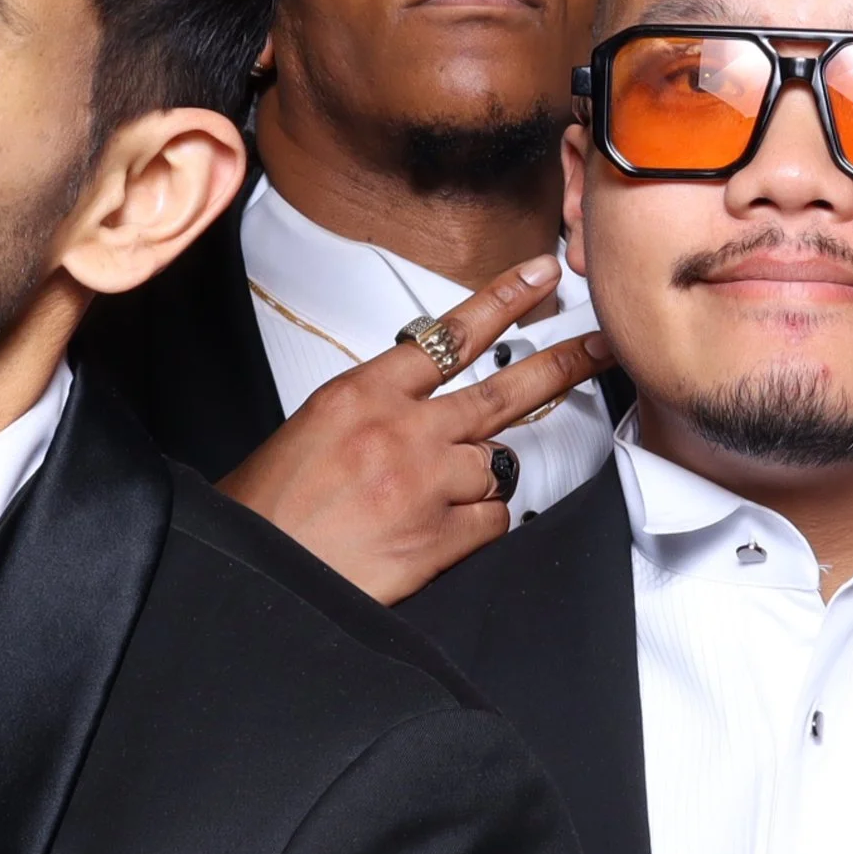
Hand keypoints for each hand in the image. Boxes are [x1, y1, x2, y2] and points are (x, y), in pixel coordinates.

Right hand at [219, 256, 608, 601]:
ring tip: (429, 496)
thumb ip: (380, 405)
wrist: (252, 577)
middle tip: (599, 346)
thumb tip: (432, 405)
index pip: (449, 335)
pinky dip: (476, 525)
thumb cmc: (272, 507)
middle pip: (502, 390)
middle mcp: (401, 432)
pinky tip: (436, 532)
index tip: (543, 276)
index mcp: (361, 394)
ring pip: (498, 464)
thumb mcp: (314, 427)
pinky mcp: (438, 540)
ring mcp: (425, 485)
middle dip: (562, 365)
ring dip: (479, 477)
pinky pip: (492, 519)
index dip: (505, 301)